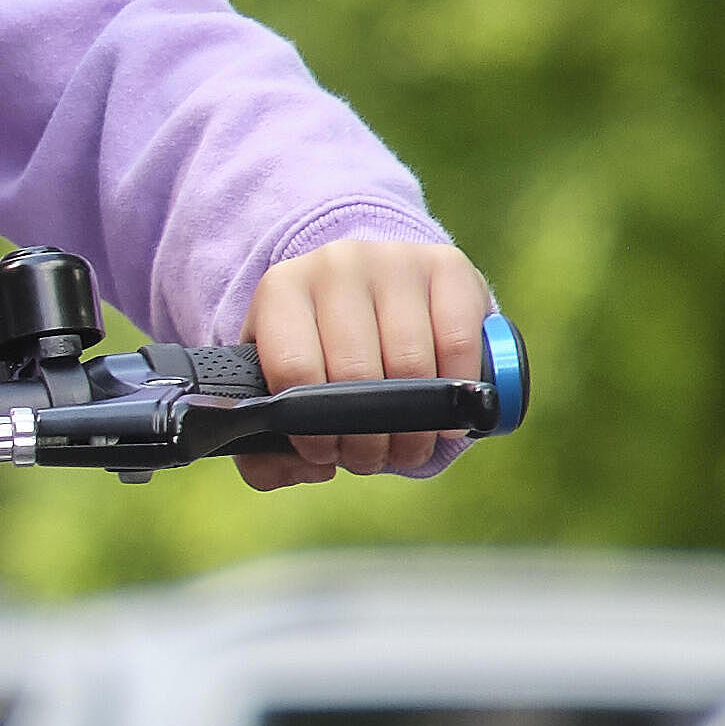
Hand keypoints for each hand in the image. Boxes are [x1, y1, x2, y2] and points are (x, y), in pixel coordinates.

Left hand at [240, 235, 493, 489]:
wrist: (370, 286)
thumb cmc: (320, 348)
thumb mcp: (276, 385)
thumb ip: (266, 447)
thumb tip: (307, 466)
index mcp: (281, 291)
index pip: (294, 371)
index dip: (312, 430)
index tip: (324, 452)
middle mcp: (335, 264)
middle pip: (356, 374)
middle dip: (365, 437)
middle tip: (370, 457)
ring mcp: (393, 259)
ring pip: (410, 365)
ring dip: (412, 426)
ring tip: (405, 443)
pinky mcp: (446, 264)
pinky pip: (458, 343)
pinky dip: (456, 393)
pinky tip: (445, 417)